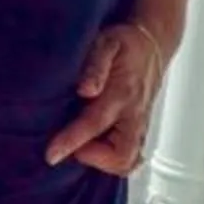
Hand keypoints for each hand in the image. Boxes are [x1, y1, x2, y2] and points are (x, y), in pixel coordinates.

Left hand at [46, 22, 165, 172]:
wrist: (152, 43)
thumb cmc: (124, 43)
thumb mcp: (106, 43)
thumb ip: (95, 65)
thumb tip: (86, 89)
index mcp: (122, 94)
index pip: (95, 124)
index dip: (72, 142)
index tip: (52, 155)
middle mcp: (134, 114)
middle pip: (121, 155)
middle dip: (95, 159)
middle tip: (74, 143)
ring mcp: (140, 124)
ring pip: (129, 160)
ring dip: (104, 161)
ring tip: (83, 142)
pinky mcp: (141, 129)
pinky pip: (131, 156)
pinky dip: (112, 159)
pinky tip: (94, 145)